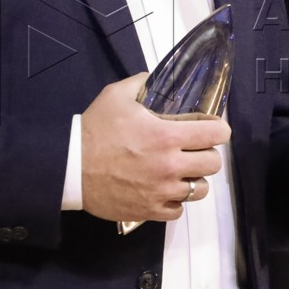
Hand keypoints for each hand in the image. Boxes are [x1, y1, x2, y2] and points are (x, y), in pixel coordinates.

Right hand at [80, 73, 229, 223]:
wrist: (69, 168)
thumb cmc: (94, 130)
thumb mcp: (116, 96)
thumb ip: (141, 83)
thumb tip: (154, 77)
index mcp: (166, 136)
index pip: (216, 133)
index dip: (219, 129)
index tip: (213, 128)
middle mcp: (170, 166)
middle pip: (213, 163)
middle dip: (207, 153)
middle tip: (194, 150)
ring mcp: (161, 192)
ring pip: (200, 190)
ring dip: (194, 179)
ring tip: (181, 172)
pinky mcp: (149, 211)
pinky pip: (178, 211)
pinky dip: (175, 201)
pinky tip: (164, 190)